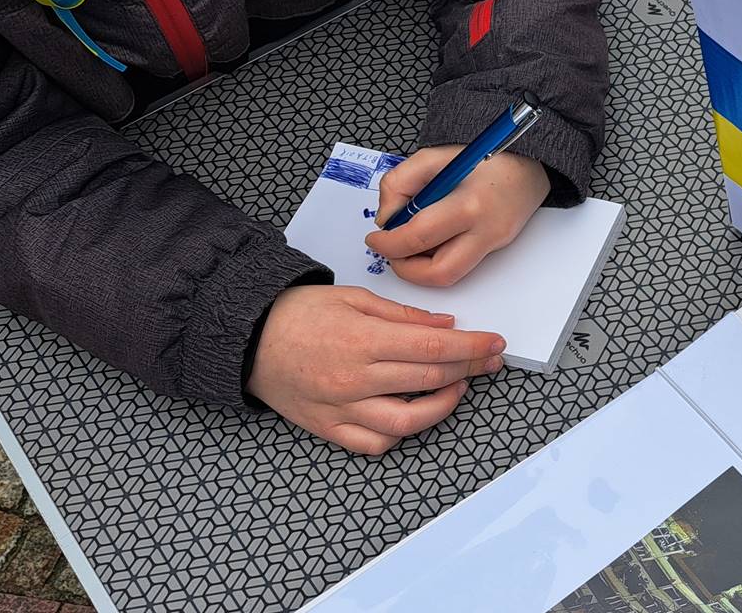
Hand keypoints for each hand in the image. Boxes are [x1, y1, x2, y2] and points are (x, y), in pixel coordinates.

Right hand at [247, 286, 504, 454]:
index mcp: (363, 341)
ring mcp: (342, 409)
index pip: (435, 347)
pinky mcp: (329, 428)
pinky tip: (414, 413)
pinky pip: (374, 443)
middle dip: (469, 370)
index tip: (496, 343)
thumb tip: (446, 324)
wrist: (245, 338)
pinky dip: (400, 434)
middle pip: (430, 381)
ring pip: (408, 422)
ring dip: (442, 406)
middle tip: (489, 361)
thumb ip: (403, 316)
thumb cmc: (298, 312)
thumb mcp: (354, 298)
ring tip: (457, 387)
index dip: (472, 347)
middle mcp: (355, 380)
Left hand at [365, 147, 551, 286]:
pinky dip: (438, 258)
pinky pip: (461, 265)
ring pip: (450, 276)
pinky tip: (434, 238)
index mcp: (468, 203)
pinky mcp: (497, 248)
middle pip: (438, 273)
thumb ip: (400, 184)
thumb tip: (387, 219)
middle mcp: (485, 230)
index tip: (375, 238)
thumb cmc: (484, 157)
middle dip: (405, 269)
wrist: (529, 162)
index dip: (388, 243)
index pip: (419, 236)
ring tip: (411, 244)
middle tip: (392, 253)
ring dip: (421, 268)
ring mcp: (494, 243)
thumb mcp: (433, 157)